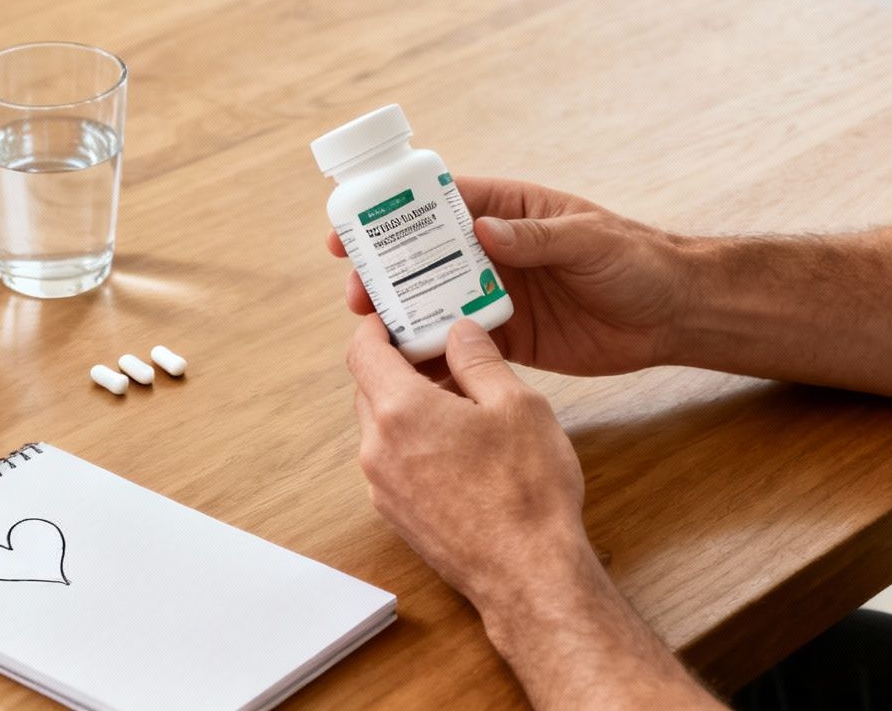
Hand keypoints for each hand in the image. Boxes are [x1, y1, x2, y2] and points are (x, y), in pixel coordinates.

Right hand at [327, 177, 686, 376]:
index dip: (395, 212)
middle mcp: (497, 252)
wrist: (673, 314)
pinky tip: (409, 368)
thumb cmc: (637, 260)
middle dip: (386, 272)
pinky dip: (437, 355)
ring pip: (438, 302)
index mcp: (511, 213)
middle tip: (357, 292)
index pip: (442, 203)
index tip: (353, 227)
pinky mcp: (512, 339)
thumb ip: (535, 238)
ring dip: (404, 314)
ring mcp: (501, 295)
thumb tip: (481, 230)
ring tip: (373, 333)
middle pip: (427, 257)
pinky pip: (464, 345)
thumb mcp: (588, 240)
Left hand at [347, 317, 591, 610]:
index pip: (363, 350)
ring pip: (383, 427)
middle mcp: (378, 449)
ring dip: (411, 406)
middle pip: (370, 387)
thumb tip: (459, 330)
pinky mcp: (397, 514)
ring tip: (462, 401)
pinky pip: (394, 461)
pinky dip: (415, 442)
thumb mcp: (517, 405)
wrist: (528, 574)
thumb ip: (480, 359)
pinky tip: (461, 445)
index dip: (379, 326)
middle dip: (401, 364)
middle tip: (444, 352)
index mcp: (401, 412)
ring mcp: (383, 487)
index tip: (402, 316)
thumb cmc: (527, 491)